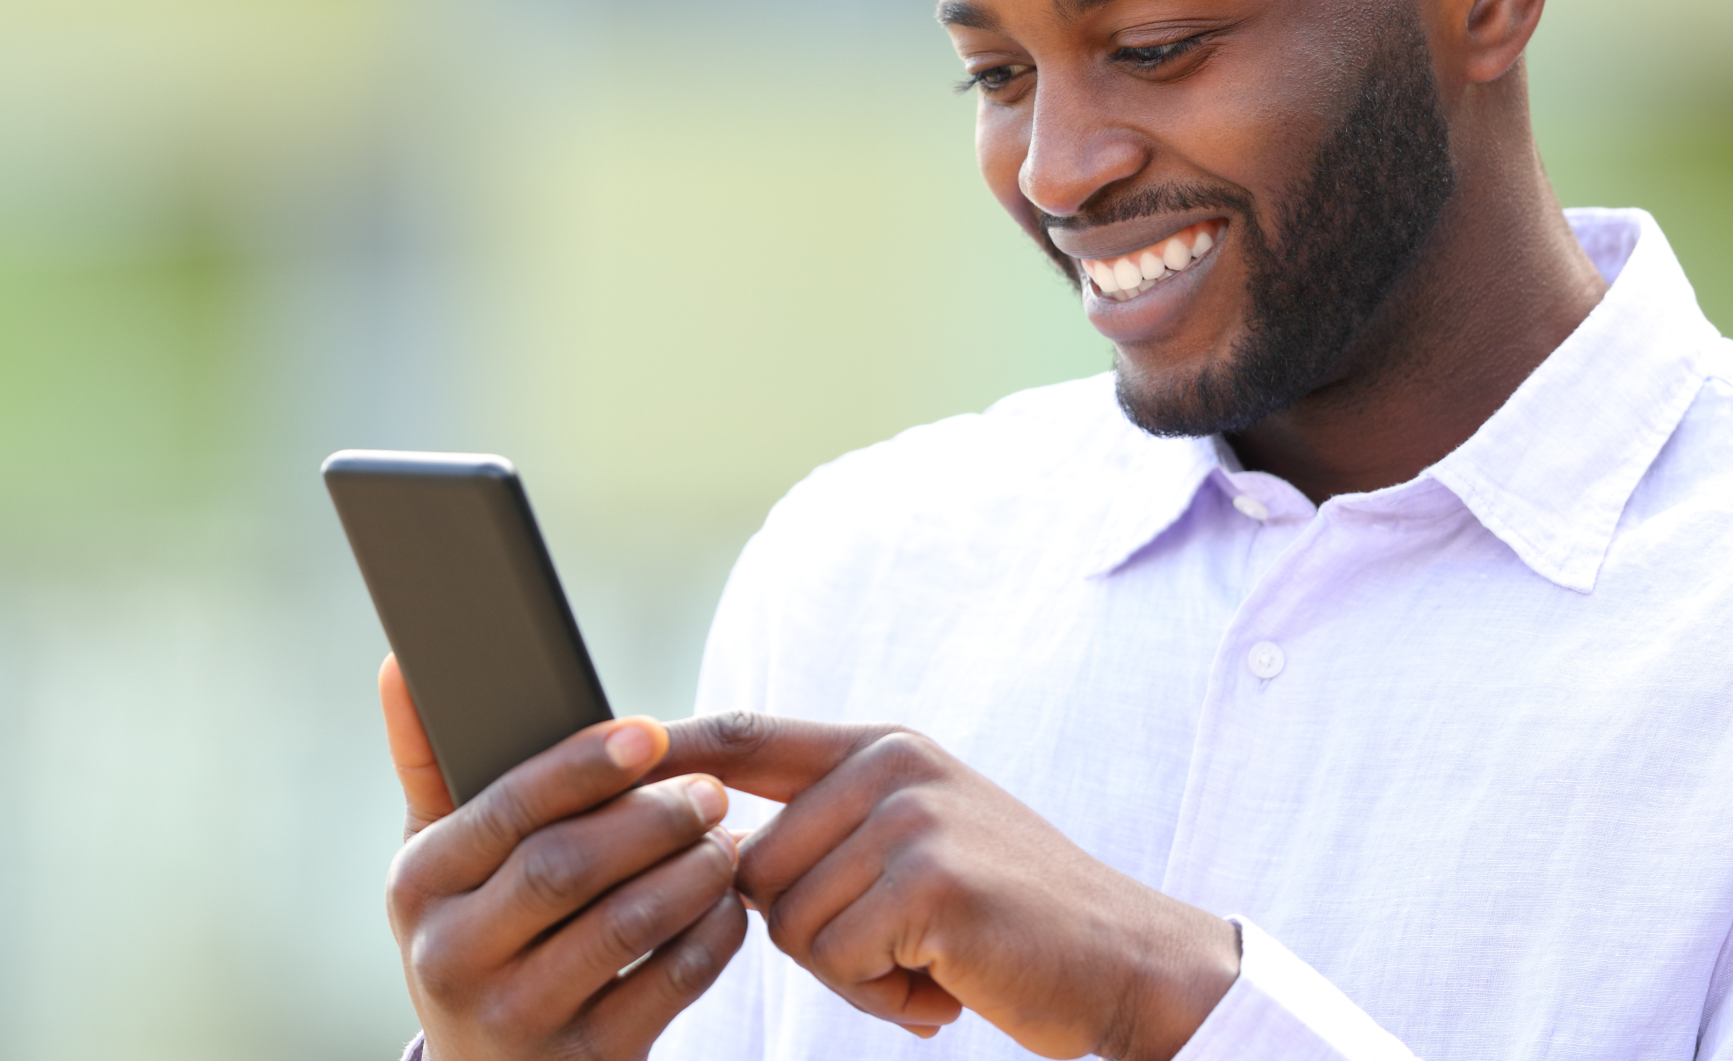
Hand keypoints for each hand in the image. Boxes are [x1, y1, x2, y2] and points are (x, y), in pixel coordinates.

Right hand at [378, 655, 749, 1060]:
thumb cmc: (475, 933)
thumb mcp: (438, 863)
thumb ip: (428, 762)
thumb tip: (401, 661)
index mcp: (420, 886)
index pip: (507, 808)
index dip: (583, 766)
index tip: (650, 732)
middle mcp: (454, 956)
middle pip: (567, 866)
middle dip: (651, 819)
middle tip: (709, 791)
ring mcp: (518, 1018)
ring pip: (625, 925)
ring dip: (691, 873)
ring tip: (722, 840)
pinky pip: (669, 984)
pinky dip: (711, 935)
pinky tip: (725, 904)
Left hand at [662, 713, 1237, 1059]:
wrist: (1124, 963)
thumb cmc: (1009, 920)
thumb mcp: (920, 841)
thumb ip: (833, 827)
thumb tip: (720, 848)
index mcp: (885, 748)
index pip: (749, 735)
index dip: (674, 748)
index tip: (608, 750)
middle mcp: (894, 765)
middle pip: (755, 866)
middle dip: (809, 936)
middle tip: (900, 951)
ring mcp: (913, 816)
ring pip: (788, 920)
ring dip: (849, 972)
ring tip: (929, 963)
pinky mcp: (930, 879)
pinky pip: (837, 958)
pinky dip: (882, 997)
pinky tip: (946, 986)